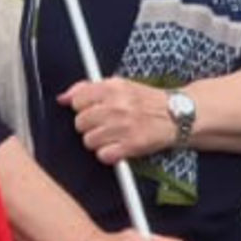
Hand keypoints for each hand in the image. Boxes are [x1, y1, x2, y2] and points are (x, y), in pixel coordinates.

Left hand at [60, 78, 177, 164]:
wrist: (177, 115)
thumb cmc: (146, 101)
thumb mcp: (119, 85)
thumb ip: (88, 88)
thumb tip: (63, 98)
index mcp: (113, 87)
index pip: (77, 101)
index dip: (83, 109)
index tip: (94, 111)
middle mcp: (117, 105)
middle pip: (80, 123)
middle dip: (90, 126)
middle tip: (105, 125)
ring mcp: (124, 126)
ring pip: (89, 141)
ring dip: (99, 142)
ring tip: (113, 136)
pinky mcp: (131, 145)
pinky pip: (104, 155)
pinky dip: (109, 155)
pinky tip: (118, 147)